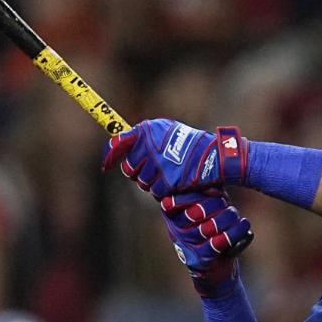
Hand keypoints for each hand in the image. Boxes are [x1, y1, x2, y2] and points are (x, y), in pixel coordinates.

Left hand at [101, 119, 247, 197]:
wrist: (215, 157)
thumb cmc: (192, 146)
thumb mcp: (168, 132)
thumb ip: (145, 139)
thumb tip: (120, 145)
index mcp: (148, 129)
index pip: (119, 142)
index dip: (110, 155)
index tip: (106, 164)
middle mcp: (150, 144)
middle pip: (129, 168)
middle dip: (138, 173)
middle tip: (153, 171)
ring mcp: (158, 163)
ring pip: (142, 182)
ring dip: (154, 182)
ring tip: (170, 174)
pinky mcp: (166, 179)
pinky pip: (156, 191)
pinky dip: (165, 191)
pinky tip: (177, 181)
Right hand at [160, 188, 251, 298]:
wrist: (216, 264)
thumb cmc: (212, 222)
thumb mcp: (206, 201)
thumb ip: (206, 187)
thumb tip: (215, 166)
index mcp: (173, 211)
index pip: (180, 198)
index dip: (198, 193)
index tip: (214, 191)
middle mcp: (176, 228)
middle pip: (195, 213)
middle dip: (215, 206)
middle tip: (226, 202)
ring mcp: (187, 245)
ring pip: (208, 229)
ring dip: (226, 219)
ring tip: (235, 213)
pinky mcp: (199, 260)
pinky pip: (217, 244)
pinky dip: (234, 232)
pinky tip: (243, 225)